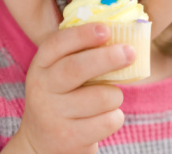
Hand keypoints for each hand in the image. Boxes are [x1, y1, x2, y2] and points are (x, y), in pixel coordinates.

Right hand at [5, 23, 134, 153]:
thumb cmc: (64, 97)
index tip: (106, 29)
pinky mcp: (68, 139)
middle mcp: (42, 88)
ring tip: (109, 98)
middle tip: (130, 52)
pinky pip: (108, 121)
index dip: (82, 35)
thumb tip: (122, 35)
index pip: (57, 44)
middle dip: (107, 58)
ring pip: (101, 97)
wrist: (42, 143)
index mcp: (41, 65)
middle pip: (76, 68)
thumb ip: (82, 54)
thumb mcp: (60, 74)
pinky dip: (115, 117)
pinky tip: (104, 117)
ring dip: (115, 95)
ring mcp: (52, 115)